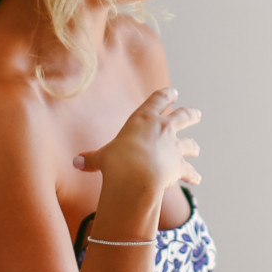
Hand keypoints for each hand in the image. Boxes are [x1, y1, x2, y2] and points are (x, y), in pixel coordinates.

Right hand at [73, 88, 201, 192]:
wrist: (136, 176)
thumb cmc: (117, 161)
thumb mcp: (103, 157)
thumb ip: (92, 159)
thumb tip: (75, 162)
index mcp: (144, 118)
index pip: (158, 100)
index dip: (166, 95)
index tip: (173, 92)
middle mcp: (163, 129)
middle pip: (182, 116)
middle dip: (190, 115)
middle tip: (196, 114)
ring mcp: (174, 147)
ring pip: (189, 143)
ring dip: (193, 146)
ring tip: (196, 148)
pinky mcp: (180, 166)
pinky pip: (189, 171)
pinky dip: (193, 175)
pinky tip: (196, 179)